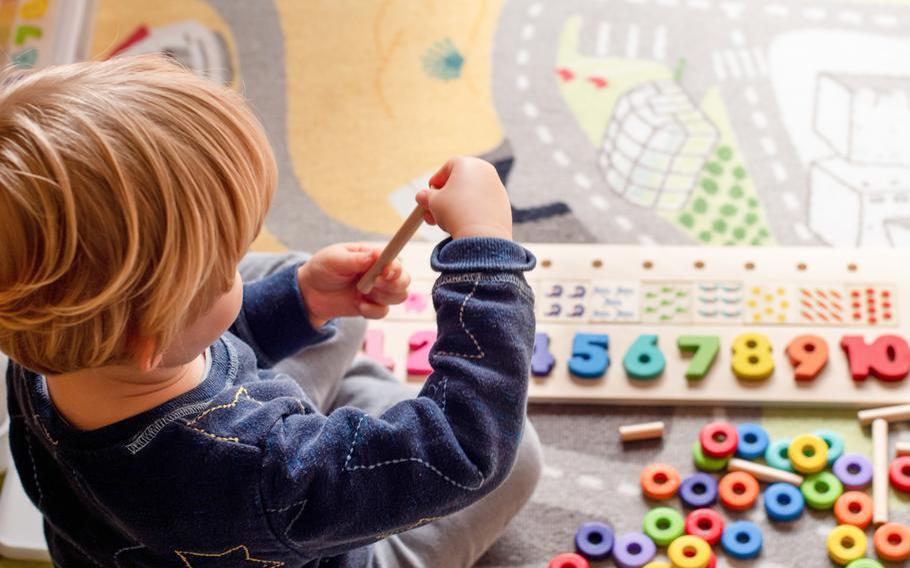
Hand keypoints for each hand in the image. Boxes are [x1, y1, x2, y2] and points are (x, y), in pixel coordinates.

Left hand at [296, 244, 410, 327]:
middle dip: (394, 284)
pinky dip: (373, 310)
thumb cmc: (322, 269)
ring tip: (362, 293)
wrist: (309, 293)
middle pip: (404, 279)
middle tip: (375, 284)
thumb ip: (356, 259)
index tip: (385, 272)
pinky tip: (359, 305)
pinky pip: (384, 312)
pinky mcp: (372, 306)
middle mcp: (380, 272)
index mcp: (373, 256)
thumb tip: (376, 255)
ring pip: (399, 296)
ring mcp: (377, 290)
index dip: (395, 267)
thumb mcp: (334, 259)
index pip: (395, 259)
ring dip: (384, 296)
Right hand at [415, 156, 512, 239]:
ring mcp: (497, 186)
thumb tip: (421, 197)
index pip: (447, 167)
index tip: (429, 192)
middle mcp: (485, 170)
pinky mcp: (503, 203)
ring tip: (445, 222)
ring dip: (457, 205)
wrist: (482, 234)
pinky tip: (464, 224)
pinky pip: (482, 204)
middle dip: (444, 196)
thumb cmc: (455, 212)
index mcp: (468, 163)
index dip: (436, 180)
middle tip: (433, 211)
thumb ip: (426, 197)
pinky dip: (472, 211)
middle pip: (460, 181)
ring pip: (471, 194)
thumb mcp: (433, 202)